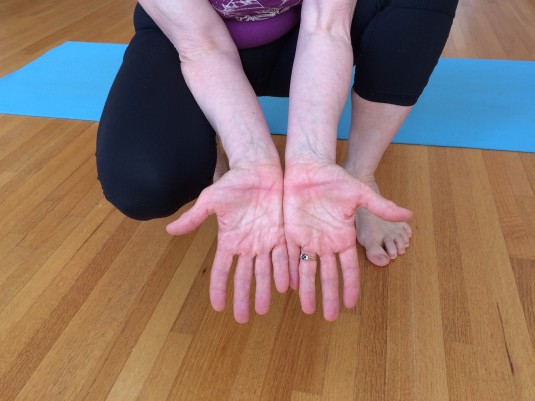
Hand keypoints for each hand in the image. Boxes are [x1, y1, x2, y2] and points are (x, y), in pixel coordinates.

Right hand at [166, 163, 288, 322]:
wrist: (258, 169)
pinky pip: (284, 257)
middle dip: (243, 297)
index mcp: (229, 241)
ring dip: (265, 290)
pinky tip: (286, 287)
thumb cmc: (233, 183)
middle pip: (244, 277)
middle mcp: (247, 245)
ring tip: (264, 308)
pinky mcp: (282, 233)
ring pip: (265, 271)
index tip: (218, 308)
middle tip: (243, 318)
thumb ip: (193, 218)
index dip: (219, 289)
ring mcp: (266, 241)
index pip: (222, 270)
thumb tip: (169, 231)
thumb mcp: (210, 201)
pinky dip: (285, 272)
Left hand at [283, 162, 411, 320]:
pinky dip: (289, 273)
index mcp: (343, 236)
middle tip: (329, 318)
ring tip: (308, 310)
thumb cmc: (334, 178)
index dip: (350, 286)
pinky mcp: (290, 233)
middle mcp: (326, 243)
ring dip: (308, 290)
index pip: (348, 268)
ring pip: (307, 270)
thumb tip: (410, 214)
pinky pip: (289, 257)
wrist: (309, 168)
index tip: (352, 305)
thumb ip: (380, 206)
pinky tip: (289, 289)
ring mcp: (307, 239)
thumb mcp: (359, 192)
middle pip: (328, 275)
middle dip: (329, 296)